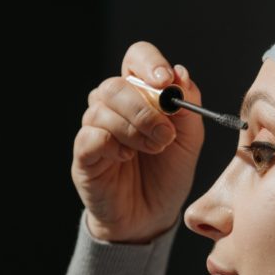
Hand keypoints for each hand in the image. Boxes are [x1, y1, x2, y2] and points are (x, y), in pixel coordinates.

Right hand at [72, 41, 204, 242]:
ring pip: (103, 108)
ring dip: (135, 129)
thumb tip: (181, 72)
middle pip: (117, 84)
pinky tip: (126, 158)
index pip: (136, 58)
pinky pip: (91, 135)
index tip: (166, 81)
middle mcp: (113, 105)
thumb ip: (190, 106)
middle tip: (166, 135)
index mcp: (140, 94)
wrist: (152, 216)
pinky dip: (113, 144)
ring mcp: (94, 128)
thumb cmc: (168, 174)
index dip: (149, 62)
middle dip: (146, 108)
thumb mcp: (190, 139)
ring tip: (154, 149)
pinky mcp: (83, 154)